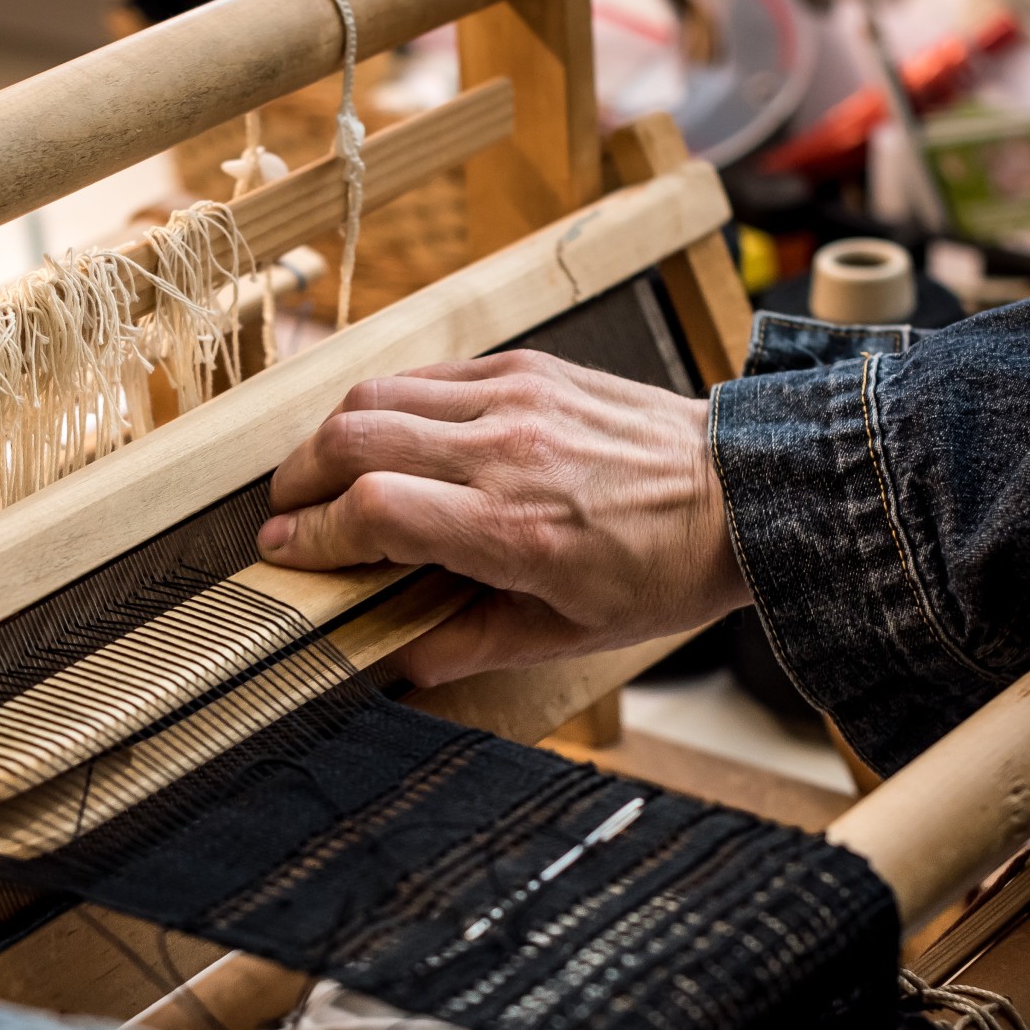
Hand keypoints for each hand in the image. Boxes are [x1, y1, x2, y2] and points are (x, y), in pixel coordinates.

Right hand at [259, 352, 752, 685]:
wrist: (745, 493)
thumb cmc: (662, 571)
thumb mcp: (568, 635)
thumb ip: (468, 645)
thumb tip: (391, 662)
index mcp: (513, 529)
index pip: (371, 513)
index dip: (311, 534)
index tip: (283, 552)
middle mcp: (506, 453)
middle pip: (354, 440)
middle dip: (298, 479)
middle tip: (285, 513)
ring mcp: (518, 398)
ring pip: (379, 394)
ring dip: (332, 436)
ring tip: (322, 474)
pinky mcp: (530, 367)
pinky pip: (429, 375)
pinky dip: (389, 405)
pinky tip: (385, 439)